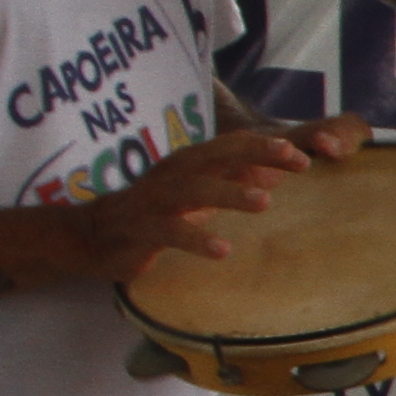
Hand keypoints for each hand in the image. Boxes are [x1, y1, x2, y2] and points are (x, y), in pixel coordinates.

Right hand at [70, 113, 367, 278]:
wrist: (92, 236)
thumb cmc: (159, 213)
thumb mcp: (200, 195)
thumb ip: (237, 182)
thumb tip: (281, 173)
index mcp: (189, 163)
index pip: (231, 145)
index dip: (266, 146)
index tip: (304, 156)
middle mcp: (172, 174)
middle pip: (216, 156)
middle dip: (256, 154)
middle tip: (296, 160)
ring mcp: (154, 200)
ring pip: (193, 190)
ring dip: (230, 193)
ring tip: (265, 201)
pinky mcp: (141, 230)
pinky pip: (169, 232)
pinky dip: (196, 238)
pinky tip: (223, 249)